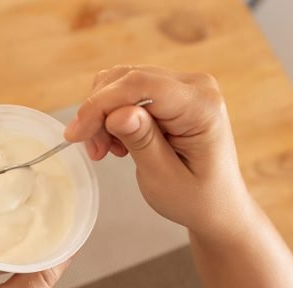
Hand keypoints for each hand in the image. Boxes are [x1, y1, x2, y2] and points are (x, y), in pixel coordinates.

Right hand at [64, 65, 254, 240]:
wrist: (216, 205)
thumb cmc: (195, 198)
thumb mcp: (164, 178)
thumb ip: (142, 141)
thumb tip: (117, 113)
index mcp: (201, 105)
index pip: (141, 85)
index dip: (101, 104)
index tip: (76, 134)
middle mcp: (195, 86)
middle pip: (128, 78)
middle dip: (99, 112)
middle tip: (95, 151)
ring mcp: (183, 87)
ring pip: (123, 82)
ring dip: (103, 115)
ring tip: (107, 151)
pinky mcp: (171, 94)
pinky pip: (129, 92)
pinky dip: (113, 116)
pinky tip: (118, 143)